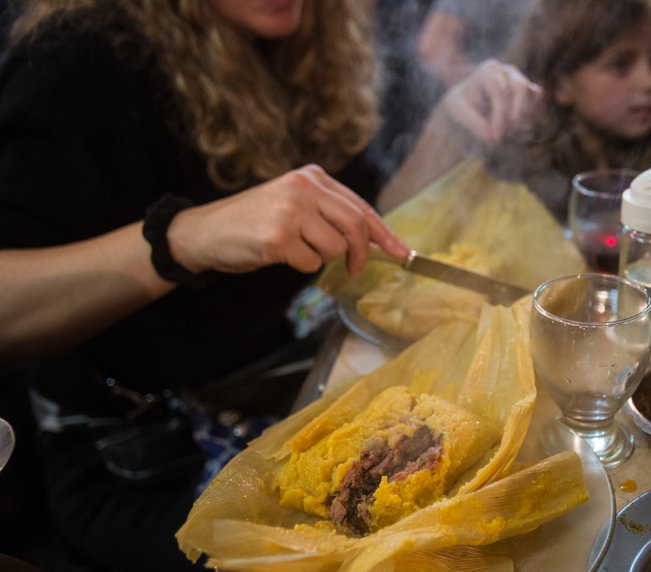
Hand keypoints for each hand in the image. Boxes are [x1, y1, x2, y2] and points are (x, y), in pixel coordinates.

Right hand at [167, 165, 407, 276]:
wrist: (203, 232)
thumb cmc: (253, 223)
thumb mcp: (294, 205)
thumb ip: (329, 214)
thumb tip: (374, 240)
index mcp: (312, 177)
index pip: (360, 206)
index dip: (383, 233)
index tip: (400, 252)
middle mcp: (304, 187)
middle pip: (356, 225)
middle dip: (361, 253)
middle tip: (355, 269)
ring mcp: (291, 210)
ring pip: (334, 248)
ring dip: (320, 259)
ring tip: (293, 249)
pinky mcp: (279, 235)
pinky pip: (310, 263)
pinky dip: (299, 266)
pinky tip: (277, 254)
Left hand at [436, 59, 543, 144]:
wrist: (470, 103)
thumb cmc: (463, 105)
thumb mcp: (460, 112)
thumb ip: (473, 122)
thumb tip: (491, 136)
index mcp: (487, 72)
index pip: (499, 90)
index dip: (499, 116)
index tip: (494, 137)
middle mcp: (507, 72)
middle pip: (520, 89)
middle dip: (514, 116)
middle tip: (504, 135)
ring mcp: (520, 79)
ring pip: (533, 93)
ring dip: (526, 117)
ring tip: (511, 133)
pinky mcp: (530, 91)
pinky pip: (539, 100)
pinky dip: (534, 115)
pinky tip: (521, 129)